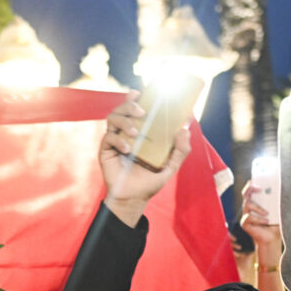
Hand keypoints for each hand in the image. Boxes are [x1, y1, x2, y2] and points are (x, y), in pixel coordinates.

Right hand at [100, 92, 190, 226]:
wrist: (133, 199)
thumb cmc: (149, 181)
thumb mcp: (170, 166)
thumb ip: (181, 150)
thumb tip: (185, 129)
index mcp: (140, 132)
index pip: (136, 108)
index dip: (136, 97)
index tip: (141, 91)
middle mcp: (126, 132)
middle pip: (122, 108)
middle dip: (130, 104)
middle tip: (142, 111)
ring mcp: (115, 140)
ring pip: (113, 117)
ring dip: (125, 121)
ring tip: (136, 133)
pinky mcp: (106, 150)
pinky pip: (108, 137)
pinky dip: (119, 140)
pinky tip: (128, 149)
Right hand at [239, 183, 280, 253]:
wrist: (272, 238)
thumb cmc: (275, 223)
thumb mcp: (277, 210)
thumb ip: (276, 201)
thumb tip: (279, 190)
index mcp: (257, 202)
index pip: (251, 189)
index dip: (251, 183)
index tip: (256, 178)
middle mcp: (250, 207)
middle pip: (245, 194)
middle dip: (250, 188)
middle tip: (258, 187)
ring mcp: (246, 214)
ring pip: (247, 204)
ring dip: (258, 208)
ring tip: (267, 213)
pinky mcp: (244, 223)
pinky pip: (248, 217)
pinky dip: (258, 219)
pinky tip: (266, 221)